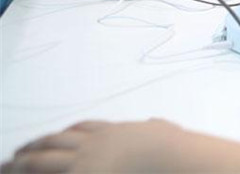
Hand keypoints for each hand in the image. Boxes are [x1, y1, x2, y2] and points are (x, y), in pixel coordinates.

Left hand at [1, 119, 187, 172]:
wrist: (170, 155)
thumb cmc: (173, 146)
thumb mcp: (164, 131)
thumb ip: (157, 128)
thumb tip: (157, 123)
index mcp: (114, 133)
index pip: (84, 129)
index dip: (67, 134)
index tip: (55, 137)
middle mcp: (95, 144)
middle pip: (58, 141)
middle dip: (37, 146)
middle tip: (20, 152)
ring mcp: (86, 161)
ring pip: (46, 158)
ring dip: (24, 161)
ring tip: (9, 166)